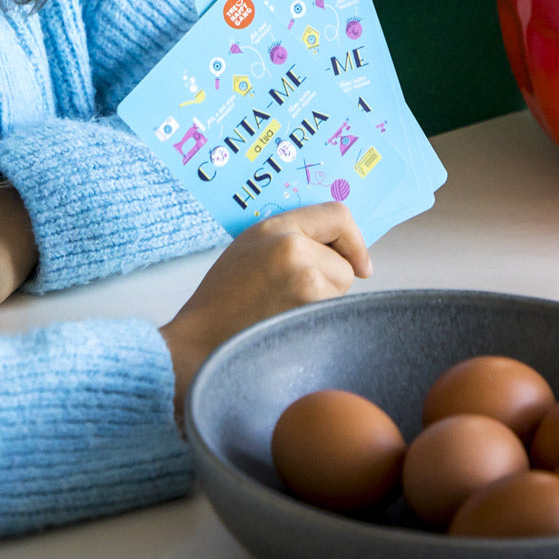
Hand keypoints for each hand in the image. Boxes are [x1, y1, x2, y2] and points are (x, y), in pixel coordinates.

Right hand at [159, 203, 370, 421]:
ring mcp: (303, 280)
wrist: (200, 342)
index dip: (353, 240)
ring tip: (284, 311)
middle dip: (331, 281)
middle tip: (292, 296)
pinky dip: (317, 322)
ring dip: (323, 303)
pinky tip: (288, 327)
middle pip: (345, 263)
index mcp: (275, 227)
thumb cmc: (224, 300)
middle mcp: (292, 247)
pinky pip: (332, 314)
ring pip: (341, 291)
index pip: (338, 215)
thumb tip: (340, 245)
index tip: (358, 263)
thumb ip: (292, 237)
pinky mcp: (309, 312)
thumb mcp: (252, 247)